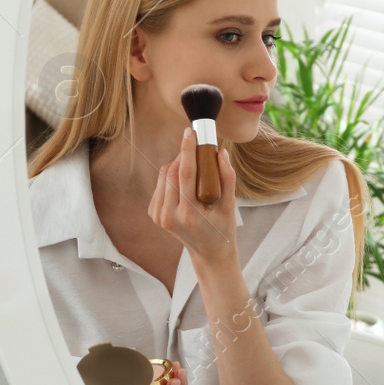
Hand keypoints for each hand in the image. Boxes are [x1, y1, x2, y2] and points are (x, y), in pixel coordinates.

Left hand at [149, 127, 237, 269]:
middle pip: (171, 171)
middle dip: (184, 155)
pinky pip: (161, 184)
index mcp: (188, 214)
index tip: (190, 132)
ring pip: (164, 175)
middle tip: (198, 147)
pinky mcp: (154, 214)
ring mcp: (159, 216)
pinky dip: (172, 177)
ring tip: (194, 168)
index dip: (187, 150)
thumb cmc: (223, 228)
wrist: (209, 252)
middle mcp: (168, 216)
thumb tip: (221, 152)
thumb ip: (227, 177)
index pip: (184, 174)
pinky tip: (185, 183)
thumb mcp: (230, 205)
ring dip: (178, 164)